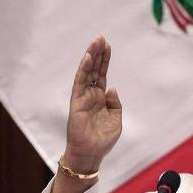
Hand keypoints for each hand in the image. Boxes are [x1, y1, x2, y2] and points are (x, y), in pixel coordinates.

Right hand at [62, 36, 121, 172]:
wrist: (91, 154)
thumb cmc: (103, 140)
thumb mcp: (116, 120)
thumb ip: (115, 103)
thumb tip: (111, 88)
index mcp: (100, 98)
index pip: (102, 75)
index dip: (105, 60)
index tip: (107, 45)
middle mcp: (91, 95)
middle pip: (94, 70)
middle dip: (98, 54)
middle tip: (101, 38)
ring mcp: (83, 97)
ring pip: (86, 72)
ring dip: (91, 57)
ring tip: (95, 42)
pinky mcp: (76, 102)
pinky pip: (79, 82)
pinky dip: (83, 70)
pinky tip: (87, 58)